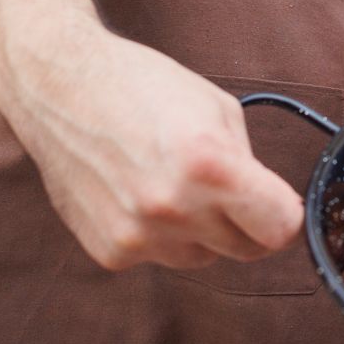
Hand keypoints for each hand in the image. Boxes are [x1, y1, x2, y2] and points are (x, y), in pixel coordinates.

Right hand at [0, 19, 304, 271]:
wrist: (57, 89)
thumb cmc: (140, 86)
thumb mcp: (216, 107)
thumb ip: (249, 164)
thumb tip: (271, 207)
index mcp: (209, 166)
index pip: (281, 228)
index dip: (286, 215)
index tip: (279, 205)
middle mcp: (173, 209)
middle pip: (248, 249)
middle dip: (247, 222)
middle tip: (222, 187)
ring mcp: (139, 236)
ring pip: (204, 257)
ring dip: (201, 230)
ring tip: (170, 180)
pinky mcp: (110, 252)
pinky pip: (160, 257)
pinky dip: (160, 234)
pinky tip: (137, 191)